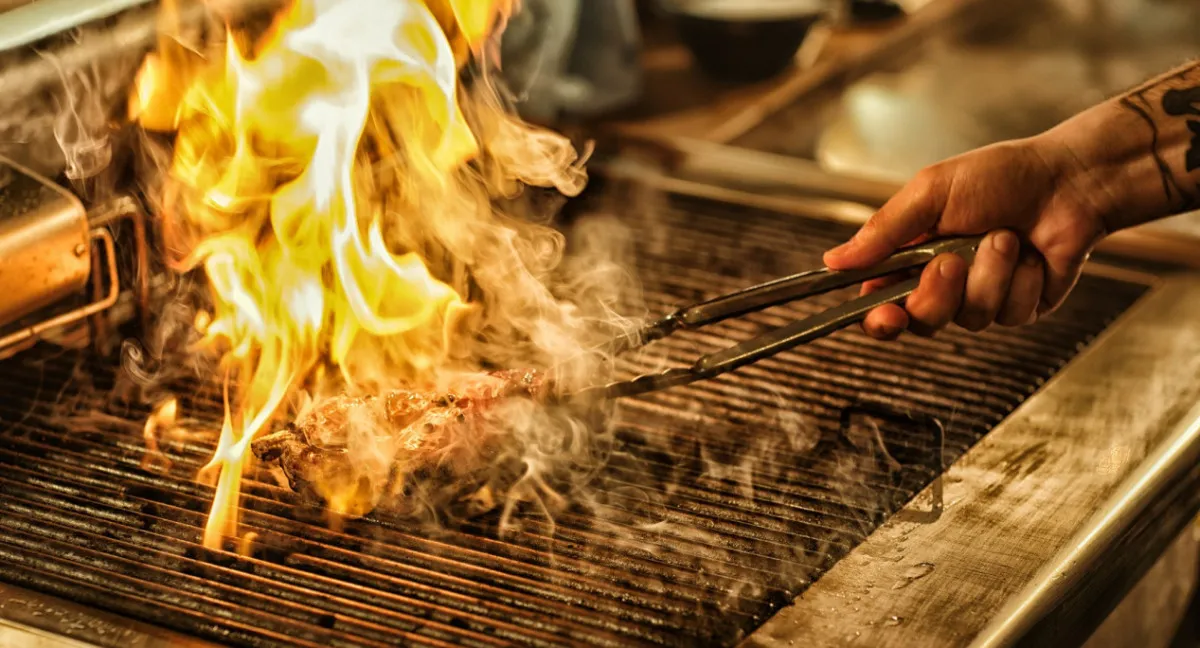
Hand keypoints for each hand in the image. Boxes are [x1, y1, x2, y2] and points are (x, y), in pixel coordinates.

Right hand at [823, 136, 1109, 339]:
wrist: (1069, 181)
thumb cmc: (1001, 176)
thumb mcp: (930, 193)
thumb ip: (882, 231)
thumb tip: (833, 261)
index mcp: (911, 255)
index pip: (879, 302)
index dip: (878, 319)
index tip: (886, 315)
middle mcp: (943, 283)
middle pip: (921, 321)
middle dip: (937, 293)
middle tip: (950, 260)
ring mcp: (982, 298)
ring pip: (969, 319)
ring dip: (988, 275)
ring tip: (1006, 238)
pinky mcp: (1019, 308)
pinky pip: (1009, 313)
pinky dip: (1021, 280)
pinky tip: (1032, 254)